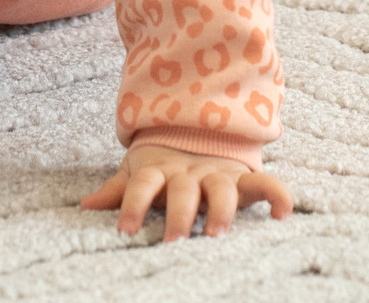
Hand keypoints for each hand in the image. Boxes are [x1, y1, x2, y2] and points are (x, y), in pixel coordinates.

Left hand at [79, 143, 292, 240]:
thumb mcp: (139, 171)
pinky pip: (265, 184)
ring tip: (217, 233)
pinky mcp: (243, 178)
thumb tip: (84, 206)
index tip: (125, 230)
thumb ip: (118, 190)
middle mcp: (189, 172)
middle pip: (183, 191)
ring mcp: (218, 174)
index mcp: (160, 171)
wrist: (200, 129)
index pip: (142, 186)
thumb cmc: (164, 165)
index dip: (133, 205)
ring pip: (221, 190)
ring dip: (221, 210)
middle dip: (179, 214)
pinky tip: (283, 214)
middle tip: (174, 240)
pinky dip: (277, 195)